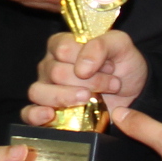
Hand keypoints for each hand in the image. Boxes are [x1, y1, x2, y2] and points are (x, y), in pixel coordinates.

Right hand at [23, 28, 147, 123]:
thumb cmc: (123, 66)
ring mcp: (45, 89)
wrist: (133, 95)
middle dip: (88, 81)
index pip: (63, 48)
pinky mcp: (46, 112)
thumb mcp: (121, 46)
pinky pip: (28, 114)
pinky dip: (36, 115)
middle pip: (56, 73)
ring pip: (39, 91)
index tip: (110, 66)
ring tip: (89, 99)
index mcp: (62, 45)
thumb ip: (102, 45)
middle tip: (110, 85)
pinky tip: (50, 115)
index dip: (87, 58)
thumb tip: (82, 67)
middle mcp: (49, 66)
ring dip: (66, 97)